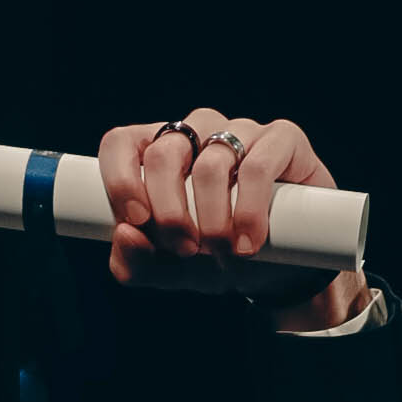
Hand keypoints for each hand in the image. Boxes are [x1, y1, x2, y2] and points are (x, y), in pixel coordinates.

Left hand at [97, 110, 369, 330]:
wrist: (281, 268)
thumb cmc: (216, 258)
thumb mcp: (168, 270)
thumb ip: (134, 262)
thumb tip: (125, 234)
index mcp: (158, 153)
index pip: (120, 144)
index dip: (119, 180)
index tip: (135, 221)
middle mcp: (197, 132)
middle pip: (163, 155)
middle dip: (168, 212)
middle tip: (184, 250)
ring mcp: (240, 130)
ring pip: (210, 164)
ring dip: (211, 220)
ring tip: (222, 255)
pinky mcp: (282, 139)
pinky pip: (256, 167)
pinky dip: (248, 212)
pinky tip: (247, 243)